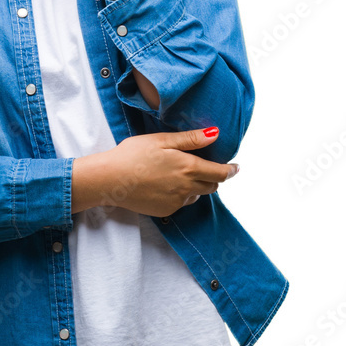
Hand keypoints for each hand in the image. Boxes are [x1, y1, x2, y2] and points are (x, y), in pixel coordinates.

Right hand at [71, 127, 239, 216]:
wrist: (110, 179)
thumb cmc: (133, 154)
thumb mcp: (162, 140)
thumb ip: (191, 139)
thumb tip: (215, 134)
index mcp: (188, 167)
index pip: (220, 172)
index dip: (231, 170)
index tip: (236, 167)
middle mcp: (187, 188)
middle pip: (212, 186)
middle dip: (214, 177)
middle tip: (207, 168)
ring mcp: (177, 202)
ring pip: (197, 196)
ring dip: (197, 187)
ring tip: (181, 175)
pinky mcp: (166, 211)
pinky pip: (181, 203)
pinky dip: (181, 195)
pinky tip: (166, 185)